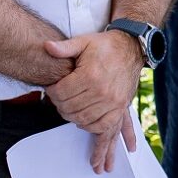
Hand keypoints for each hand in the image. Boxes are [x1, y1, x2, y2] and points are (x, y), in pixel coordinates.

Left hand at [44, 29, 144, 171]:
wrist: (130, 49)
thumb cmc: (105, 46)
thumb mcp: (83, 42)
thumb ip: (64, 47)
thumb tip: (47, 47)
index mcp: (90, 76)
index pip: (62, 93)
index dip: (52, 93)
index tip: (50, 90)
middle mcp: (102, 92)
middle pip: (72, 109)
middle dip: (61, 108)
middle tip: (57, 104)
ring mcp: (112, 102)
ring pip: (86, 122)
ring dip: (74, 121)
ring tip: (69, 116)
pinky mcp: (120, 108)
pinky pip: (105, 128)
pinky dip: (94, 132)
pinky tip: (89, 134)